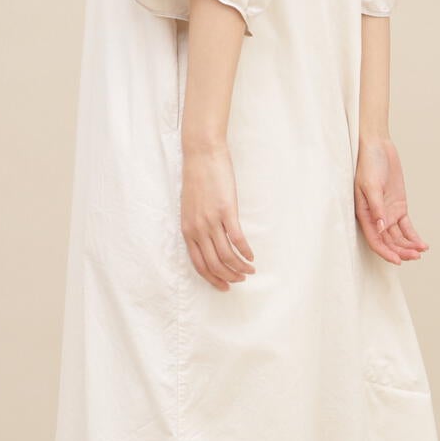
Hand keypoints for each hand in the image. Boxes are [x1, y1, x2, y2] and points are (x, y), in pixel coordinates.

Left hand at [180, 140, 255, 290]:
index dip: (212, 278)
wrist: (201, 154)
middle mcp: (197, 229)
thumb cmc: (197, 178)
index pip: (199, 264)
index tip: (224, 286)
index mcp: (187, 229)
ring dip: (240, 267)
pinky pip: (237, 239)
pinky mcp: (226, 211)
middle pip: (213, 264)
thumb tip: (208, 240)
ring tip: (250, 270)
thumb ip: (197, 225)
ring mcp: (211, 221)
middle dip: (228, 277)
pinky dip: (246, 252)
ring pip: (226, 255)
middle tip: (240, 280)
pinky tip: (252, 256)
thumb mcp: (190, 206)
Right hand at [355, 134, 428, 265]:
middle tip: (415, 257)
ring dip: (408, 246)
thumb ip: (376, 207)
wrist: (377, 147)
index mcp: (364, 214)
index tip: (398, 260)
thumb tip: (381, 228)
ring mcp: (388, 213)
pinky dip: (413, 236)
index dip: (386, 252)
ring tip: (421, 252)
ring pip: (398, 237)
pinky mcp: (398, 207)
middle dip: (401, 251)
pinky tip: (422, 245)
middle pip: (388, 241)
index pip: (375, 240)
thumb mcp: (370, 185)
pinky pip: (406, 227)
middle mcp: (375, 217)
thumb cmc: (367, 164)